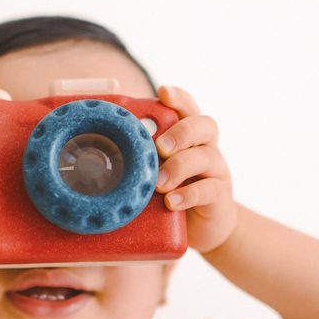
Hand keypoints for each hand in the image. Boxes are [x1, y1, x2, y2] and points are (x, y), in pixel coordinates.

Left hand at [152, 85, 238, 254]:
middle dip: (181, 133)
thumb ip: (140, 157)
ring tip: (158, 184)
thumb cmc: (171, 191)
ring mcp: (216, 170)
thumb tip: (99, 151)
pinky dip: (188, 195)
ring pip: (207, 157)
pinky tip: (171, 202)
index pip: (188, 108)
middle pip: (204, 126)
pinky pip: (208, 190)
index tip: (163, 91)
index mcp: (188, 136)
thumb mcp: (154, 171)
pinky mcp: (219, 195)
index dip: (178, 98)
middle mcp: (205, 147)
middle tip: (160, 147)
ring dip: (179, 167)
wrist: (204, 227)